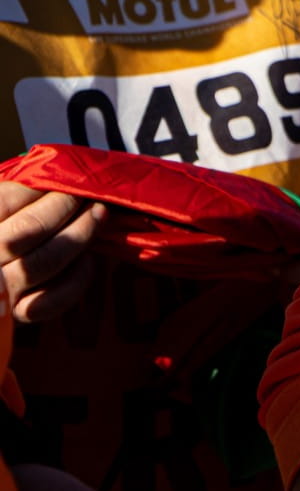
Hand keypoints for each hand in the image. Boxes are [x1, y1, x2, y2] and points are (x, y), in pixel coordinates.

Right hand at [0, 184, 106, 322]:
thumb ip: (9, 199)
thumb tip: (46, 179)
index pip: (6, 200)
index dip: (40, 186)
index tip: (61, 175)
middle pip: (31, 228)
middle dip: (65, 205)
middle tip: (86, 192)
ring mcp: (0, 291)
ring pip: (48, 260)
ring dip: (81, 232)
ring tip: (99, 213)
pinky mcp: (19, 315)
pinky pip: (56, 298)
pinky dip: (78, 276)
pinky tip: (86, 258)